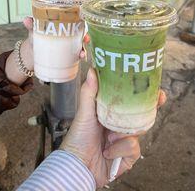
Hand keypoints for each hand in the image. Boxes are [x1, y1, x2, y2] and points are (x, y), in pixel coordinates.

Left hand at [5, 17, 88, 85]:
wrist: (33, 51)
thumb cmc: (36, 35)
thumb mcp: (35, 29)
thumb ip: (31, 24)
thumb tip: (26, 20)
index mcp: (62, 24)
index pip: (75, 21)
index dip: (82, 22)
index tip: (84, 25)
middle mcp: (68, 34)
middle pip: (80, 34)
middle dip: (85, 37)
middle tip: (86, 40)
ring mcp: (68, 45)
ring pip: (79, 45)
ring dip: (83, 49)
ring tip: (81, 53)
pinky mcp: (67, 54)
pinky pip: (76, 55)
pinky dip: (79, 56)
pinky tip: (80, 58)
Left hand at [61, 68, 165, 187]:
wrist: (78, 166)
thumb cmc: (78, 138)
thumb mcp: (84, 112)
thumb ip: (89, 91)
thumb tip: (92, 70)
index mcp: (111, 113)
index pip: (130, 101)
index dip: (143, 93)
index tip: (153, 84)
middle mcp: (120, 126)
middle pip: (140, 114)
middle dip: (149, 108)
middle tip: (158, 98)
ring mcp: (125, 140)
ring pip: (138, 130)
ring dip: (122, 134)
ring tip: (108, 137)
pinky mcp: (129, 156)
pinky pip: (133, 147)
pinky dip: (119, 149)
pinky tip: (108, 151)